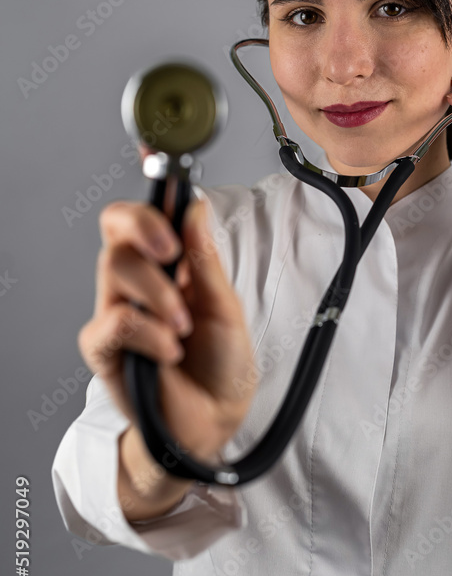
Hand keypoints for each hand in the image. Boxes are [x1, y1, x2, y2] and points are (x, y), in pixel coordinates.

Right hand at [78, 194, 258, 470]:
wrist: (213, 424)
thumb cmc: (220, 366)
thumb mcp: (225, 307)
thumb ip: (206, 261)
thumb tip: (194, 207)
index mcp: (167, 265)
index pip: (145, 213)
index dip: (146, 181)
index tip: (155, 152)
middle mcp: (136, 282)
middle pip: (115, 227)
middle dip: (146, 227)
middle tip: (172, 252)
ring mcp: (115, 312)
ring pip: (115, 268)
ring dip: (158, 295)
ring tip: (183, 328)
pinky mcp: (103, 349)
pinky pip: (115, 321)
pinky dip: (149, 334)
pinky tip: (170, 352)